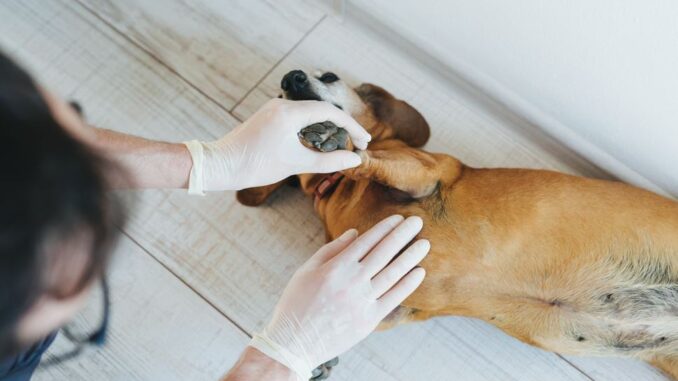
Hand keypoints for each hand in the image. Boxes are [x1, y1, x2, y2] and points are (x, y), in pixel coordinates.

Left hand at [183, 98, 370, 193]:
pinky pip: (298, 117)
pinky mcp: (269, 116)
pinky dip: (313, 128)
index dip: (352, 126)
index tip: (365, 141)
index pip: (330, 113)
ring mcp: (274, 108)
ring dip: (328, 127)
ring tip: (342, 144)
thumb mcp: (296, 164)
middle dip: (342, 126)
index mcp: (289, 112)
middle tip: (358, 143)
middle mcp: (282, 105)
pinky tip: (318, 142)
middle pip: (322, 110)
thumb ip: (328, 161)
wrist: (221, 165)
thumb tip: (354, 160)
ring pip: (310, 113)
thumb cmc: (255, 165)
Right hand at [249, 215, 428, 379]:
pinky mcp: (369, 320)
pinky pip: (393, 298)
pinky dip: (408, 284)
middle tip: (418, 221)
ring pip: (393, 273)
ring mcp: (362, 301)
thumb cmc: (297, 302)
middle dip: (402, 234)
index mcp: (335, 267)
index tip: (398, 218)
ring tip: (424, 243)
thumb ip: (331, 249)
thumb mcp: (306, 270)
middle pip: (384, 252)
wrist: (294, 342)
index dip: (385, 228)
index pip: (367, 241)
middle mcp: (352, 281)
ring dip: (411, 256)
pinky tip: (419, 271)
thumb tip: (355, 232)